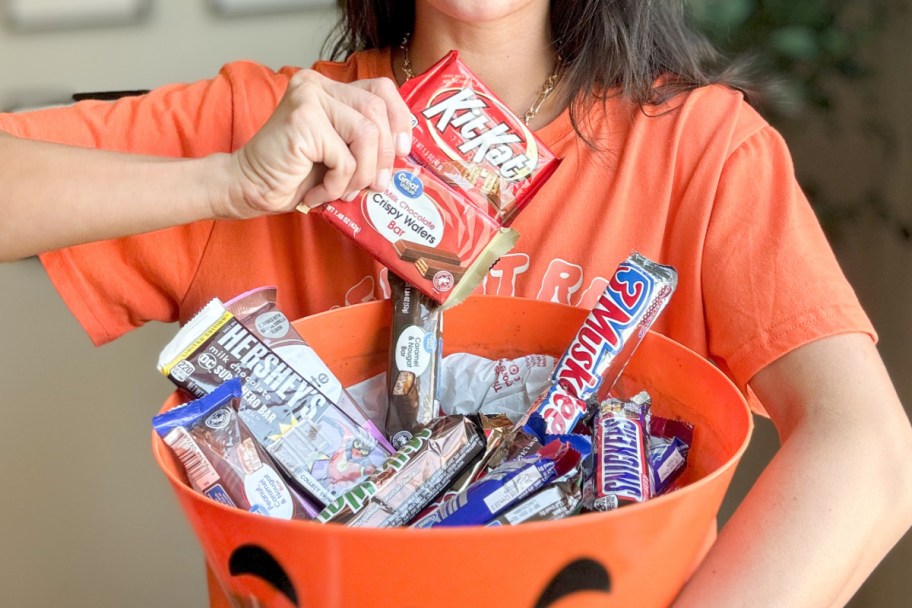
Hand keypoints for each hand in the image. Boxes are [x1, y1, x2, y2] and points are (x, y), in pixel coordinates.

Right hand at [222, 70, 412, 217]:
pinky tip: (318, 194)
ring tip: (342, 192)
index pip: (381, 88)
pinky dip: (337, 185)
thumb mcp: (340, 152)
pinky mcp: (303, 121)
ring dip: (361, 174)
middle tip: (374, 186)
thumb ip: (367, 142)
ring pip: (366, 135)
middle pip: (377, 112)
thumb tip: (404, 150)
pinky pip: (344, 158)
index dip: (399, 119)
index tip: (402, 150)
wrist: (251, 187)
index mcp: (329, 88)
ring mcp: (309, 99)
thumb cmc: (296, 175)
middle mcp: (318, 85)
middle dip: (383, 157)